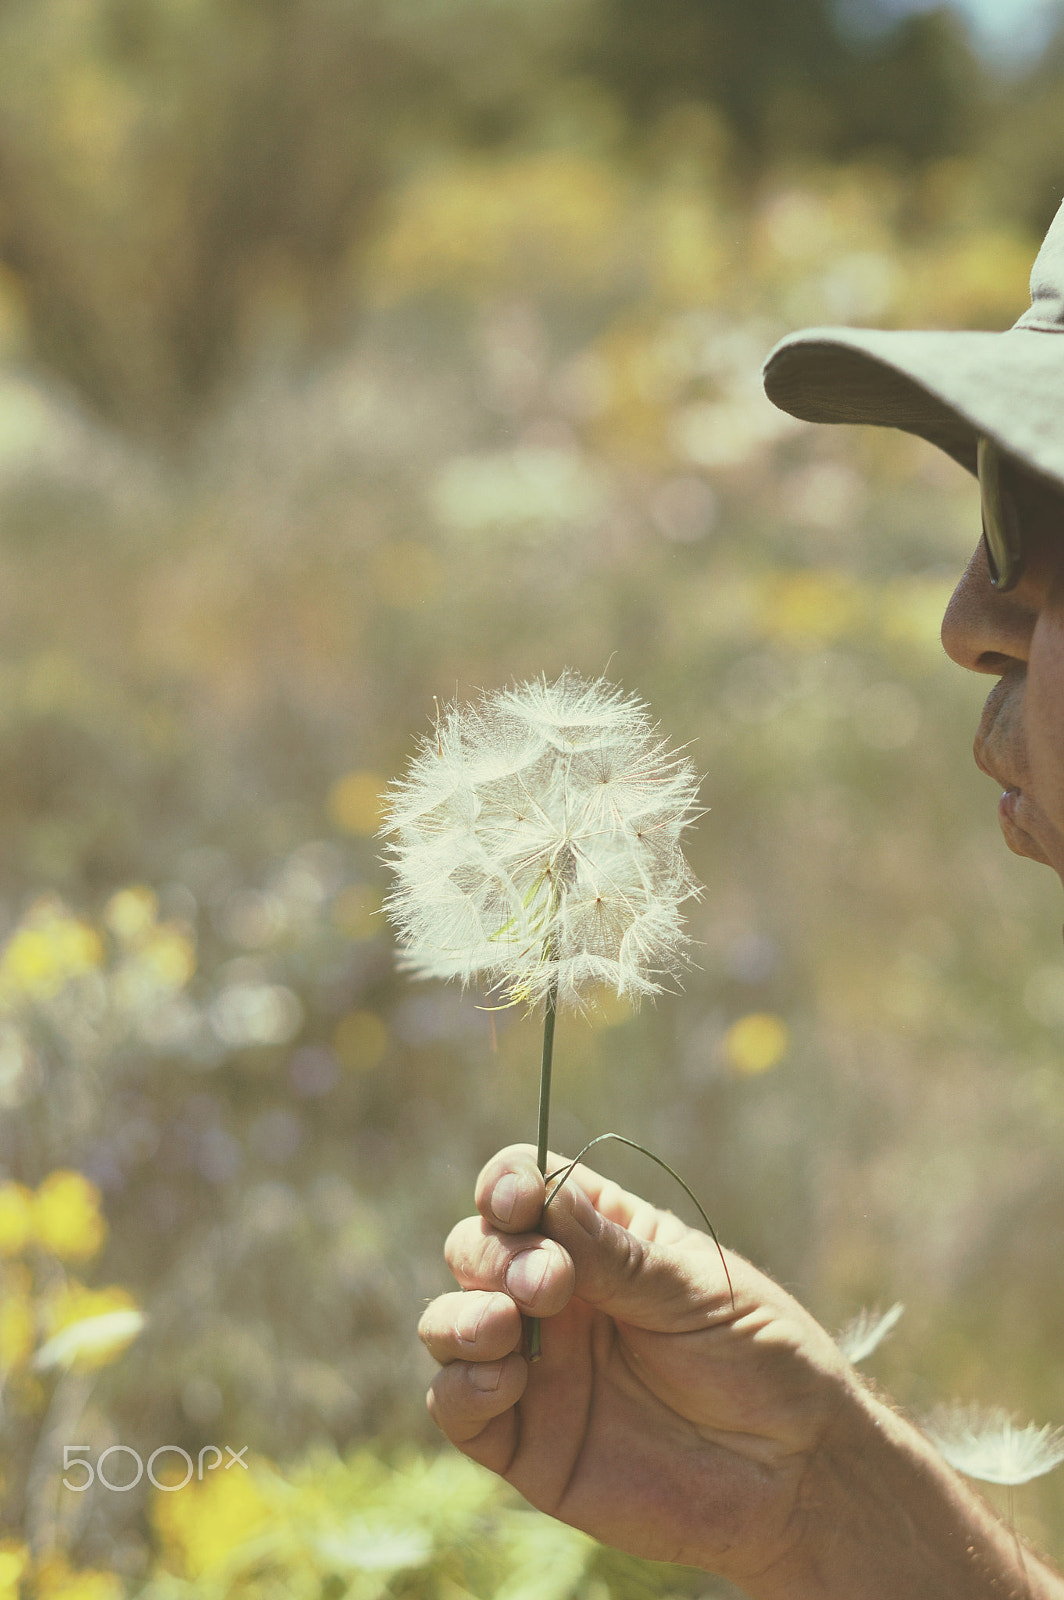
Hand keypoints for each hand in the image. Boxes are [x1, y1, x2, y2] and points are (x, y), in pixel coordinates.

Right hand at [418, 1143, 857, 1590]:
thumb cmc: (761, 1360)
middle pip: (476, 1247)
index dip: (508, 1185)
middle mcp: (555, 1296)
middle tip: (550, 1284)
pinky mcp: (526, 1442)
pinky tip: (504, 1379)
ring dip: (460, 1316)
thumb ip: (614, 1254)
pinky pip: (456, 1407)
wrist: (797, 1475)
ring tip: (505, 1327)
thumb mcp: (695, 1289)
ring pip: (449, 1322)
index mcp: (600, 1239)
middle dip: (495, 1254)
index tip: (518, 1201)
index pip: (523, 1188)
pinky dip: (460, 1387)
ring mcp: (537, 1367)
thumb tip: (536, 1192)